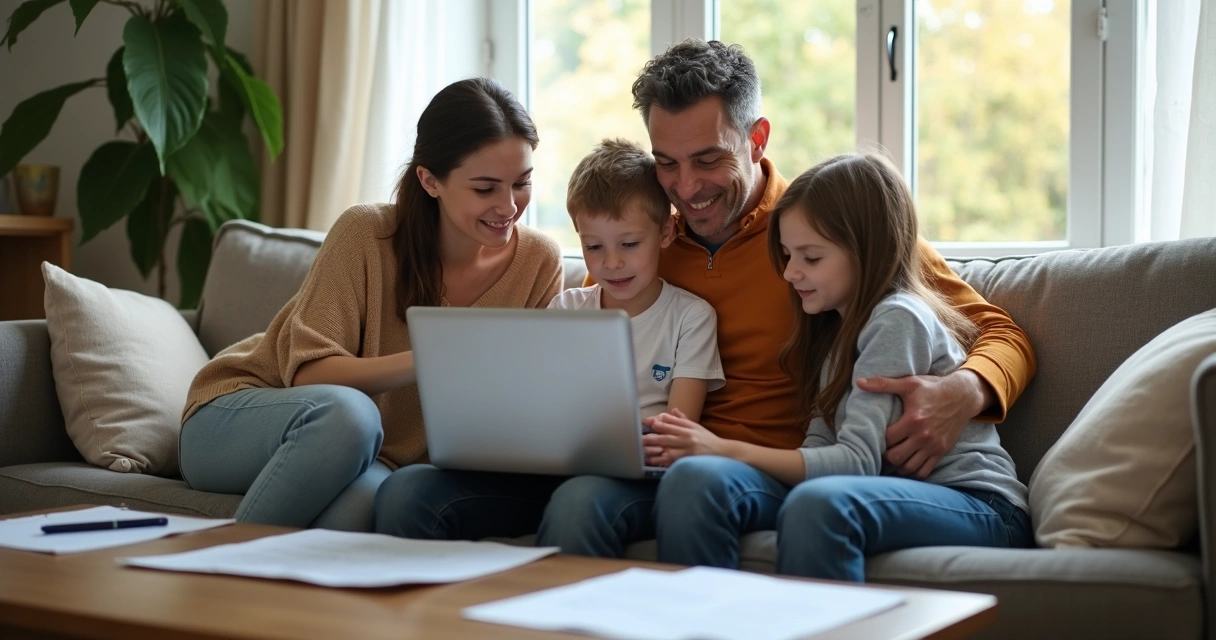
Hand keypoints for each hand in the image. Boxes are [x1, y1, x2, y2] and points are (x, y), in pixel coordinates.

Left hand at [641, 408, 726, 466]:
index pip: (672, 425)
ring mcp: (688, 452)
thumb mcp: (696, 427)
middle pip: (667, 438)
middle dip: (653, 438)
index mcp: (688, 429)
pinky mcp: (689, 462)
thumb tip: (672, 410)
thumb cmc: (707, 439)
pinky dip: (664, 463)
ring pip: (669, 451)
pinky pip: (674, 463)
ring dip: (655, 452)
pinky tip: (655, 463)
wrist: (723, 452)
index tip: (648, 422)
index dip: (659, 424)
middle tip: (640, 439)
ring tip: (643, 453)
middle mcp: (688, 439)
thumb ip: (682, 420)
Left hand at [856, 369, 989, 478]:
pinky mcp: (941, 452)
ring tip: (891, 458)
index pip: (888, 439)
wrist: (962, 396)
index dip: (878, 439)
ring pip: (909, 467)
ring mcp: (933, 446)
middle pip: (896, 457)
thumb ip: (883, 384)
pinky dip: (913, 473)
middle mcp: (924, 436)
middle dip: (885, 455)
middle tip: (882, 449)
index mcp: (913, 420)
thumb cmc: (933, 388)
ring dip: (897, 465)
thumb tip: (859, 382)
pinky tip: (905, 465)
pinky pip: (924, 471)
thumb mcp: (909, 383)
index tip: (875, 436)